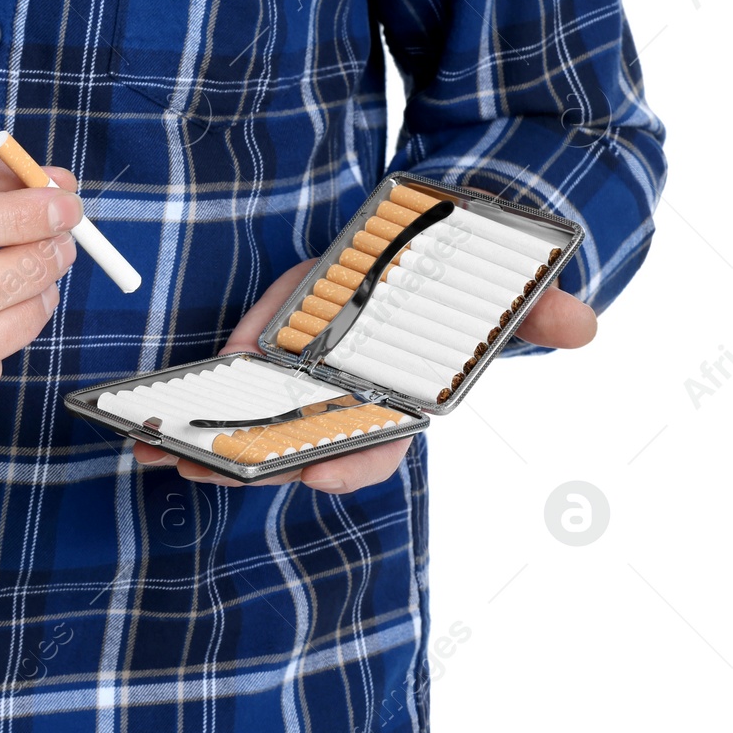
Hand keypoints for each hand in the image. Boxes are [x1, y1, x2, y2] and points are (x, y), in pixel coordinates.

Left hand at [131, 255, 597, 492]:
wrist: (429, 258)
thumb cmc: (459, 289)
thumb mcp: (503, 295)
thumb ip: (538, 313)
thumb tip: (585, 325)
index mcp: (394, 409)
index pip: (374, 451)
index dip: (347, 466)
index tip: (318, 474)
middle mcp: (343, 409)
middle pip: (293, 452)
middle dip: (249, 464)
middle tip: (203, 467)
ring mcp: (300, 395)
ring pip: (249, 436)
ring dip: (204, 449)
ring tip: (156, 452)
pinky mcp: (266, 365)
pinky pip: (226, 397)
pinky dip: (192, 410)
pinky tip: (147, 423)